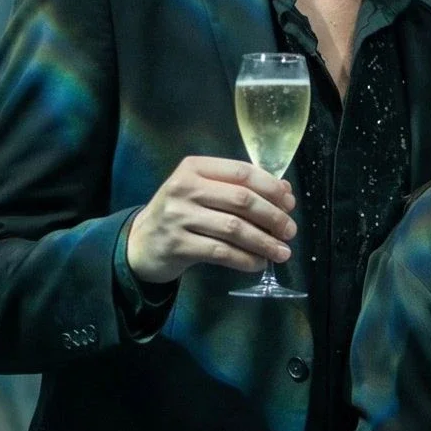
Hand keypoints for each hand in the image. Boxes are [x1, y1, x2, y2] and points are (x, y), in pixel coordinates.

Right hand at [126, 157, 296, 282]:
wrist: (141, 243)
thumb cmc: (180, 213)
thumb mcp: (203, 192)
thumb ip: (238, 187)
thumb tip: (285, 191)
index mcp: (194, 167)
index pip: (241, 172)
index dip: (271, 187)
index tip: (289, 203)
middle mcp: (184, 188)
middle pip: (242, 200)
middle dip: (273, 217)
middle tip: (290, 231)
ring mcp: (179, 217)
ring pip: (234, 228)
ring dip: (264, 242)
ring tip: (282, 252)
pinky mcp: (178, 245)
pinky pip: (221, 252)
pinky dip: (245, 259)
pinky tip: (258, 263)